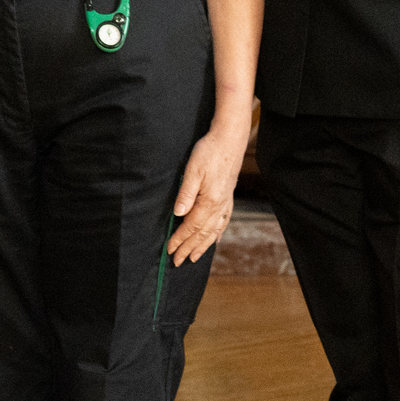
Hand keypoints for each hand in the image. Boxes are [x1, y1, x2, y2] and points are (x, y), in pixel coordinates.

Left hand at [167, 119, 246, 264]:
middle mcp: (220, 206)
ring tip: (193, 257)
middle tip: (177, 261)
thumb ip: (186, 194)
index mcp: (210, 201)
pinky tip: (215, 239)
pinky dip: (217, 233)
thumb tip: (178, 214)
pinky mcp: (228, 197)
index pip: (191, 226)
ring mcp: (226, 202)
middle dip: (188, 248)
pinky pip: (223, 222)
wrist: (230, 139)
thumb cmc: (209, 152)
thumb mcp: (193, 170)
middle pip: (202, 233)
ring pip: (214, 231)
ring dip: (203, 246)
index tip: (169, 249)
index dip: (179, 239)